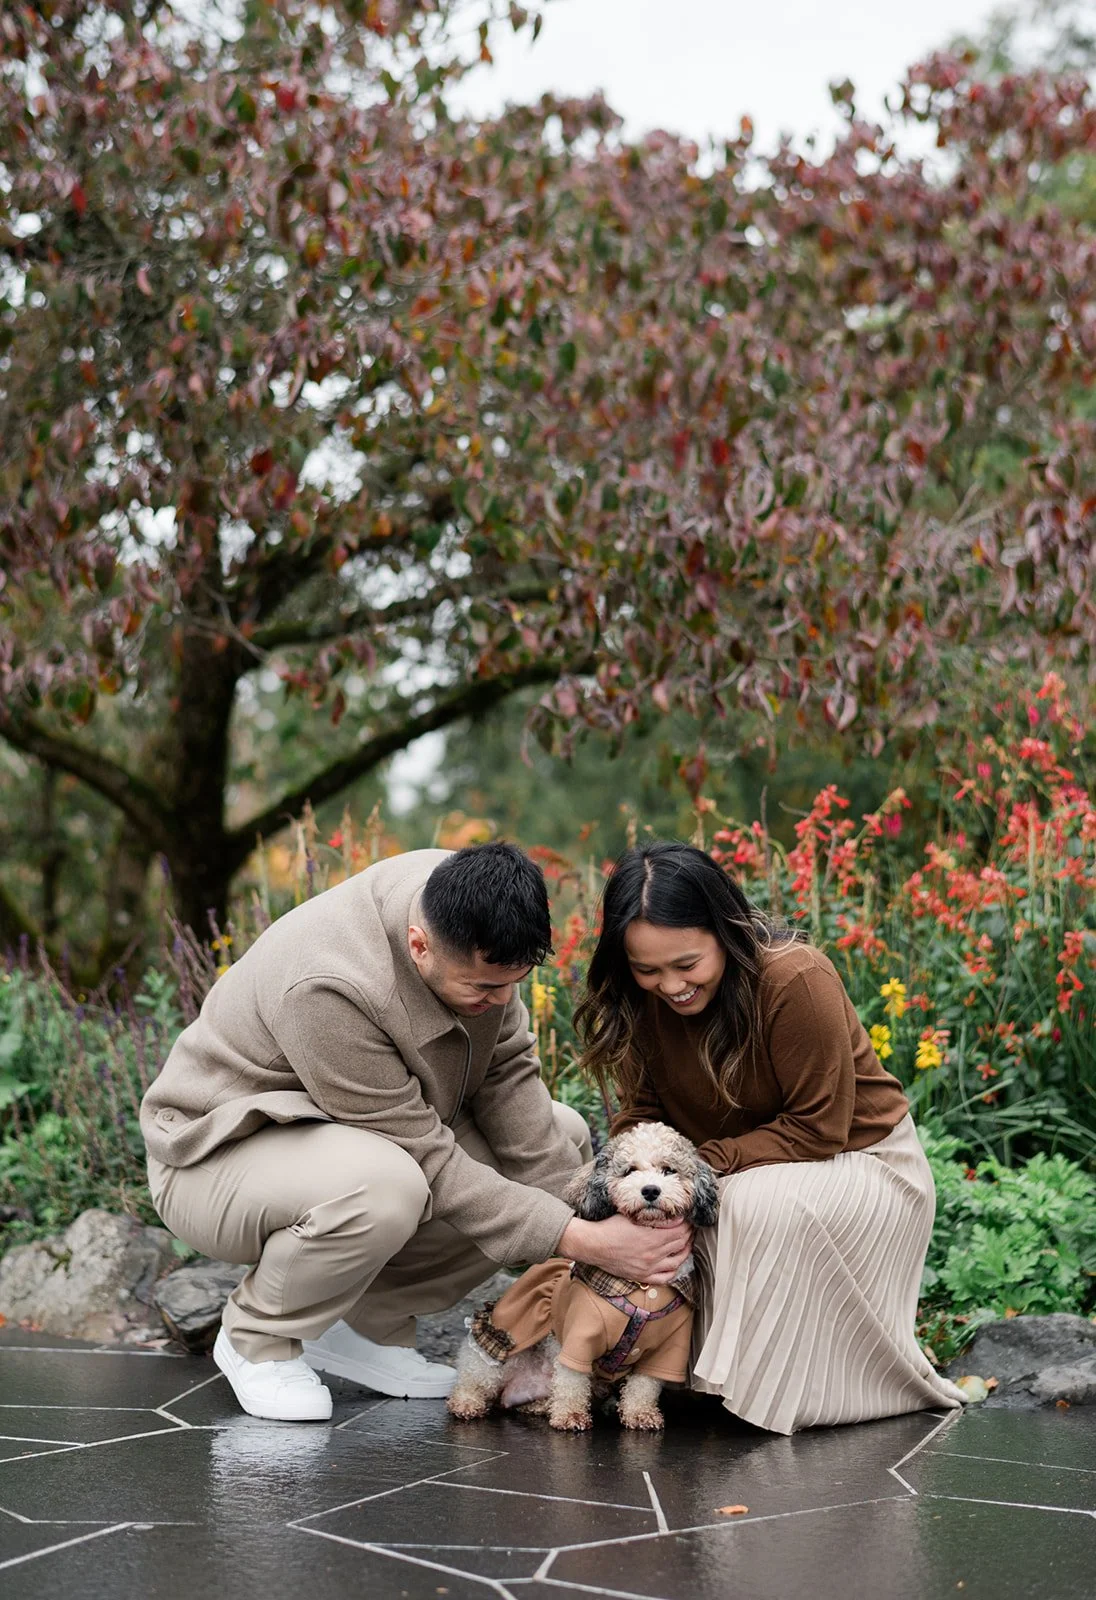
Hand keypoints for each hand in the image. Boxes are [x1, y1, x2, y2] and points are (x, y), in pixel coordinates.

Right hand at [558, 1215, 693, 1283]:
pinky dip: (673, 1271)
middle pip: (681, 1244)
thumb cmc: (611, 1227)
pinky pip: (665, 1277)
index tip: (688, 1219)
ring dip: (684, 1252)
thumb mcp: (634, 1216)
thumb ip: (655, 1217)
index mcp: (653, 1238)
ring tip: (686, 1244)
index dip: (687, 1224)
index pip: (680, 1231)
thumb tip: (675, 1217)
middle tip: (690, 1229)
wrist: (594, 1245)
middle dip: (688, 1235)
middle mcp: (654, 1255)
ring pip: (677, 1262)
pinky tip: (674, 1263)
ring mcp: (649, 1267)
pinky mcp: (643, 1276)